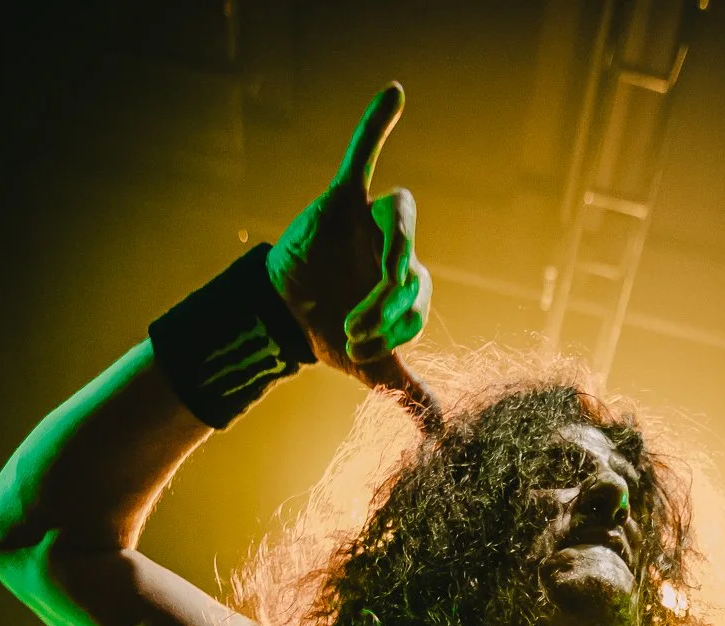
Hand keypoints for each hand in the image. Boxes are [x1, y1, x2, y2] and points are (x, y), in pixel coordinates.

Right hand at [267, 83, 434, 415]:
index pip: (418, 300)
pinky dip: (375, 124)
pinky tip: (395, 94)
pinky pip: (361, 154)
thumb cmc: (334, 336)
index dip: (394, 329)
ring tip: (366, 295)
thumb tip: (442, 432)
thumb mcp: (375, 373)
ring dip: (388, 257)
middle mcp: (397, 252)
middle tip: (355, 332)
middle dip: (384, 307)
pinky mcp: (343, 198)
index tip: (363, 350)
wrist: (282, 317)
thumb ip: (411, 396)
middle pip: (411, 265)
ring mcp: (371, 223)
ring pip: (401, 223)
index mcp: (410, 287)